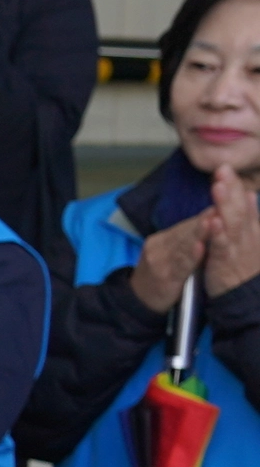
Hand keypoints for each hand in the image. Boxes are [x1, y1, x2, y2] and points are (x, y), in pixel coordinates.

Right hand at [133, 209, 213, 314]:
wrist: (136, 303)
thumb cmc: (158, 279)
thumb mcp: (167, 256)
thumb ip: (183, 243)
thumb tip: (207, 225)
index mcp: (160, 240)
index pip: (183, 226)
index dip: (202, 216)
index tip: (220, 204)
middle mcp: (157, 247)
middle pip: (183, 232)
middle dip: (202, 220)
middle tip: (219, 207)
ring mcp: (158, 262)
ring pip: (182, 246)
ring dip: (198, 234)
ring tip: (211, 222)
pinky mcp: (163, 278)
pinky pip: (179, 265)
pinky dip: (191, 256)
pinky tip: (200, 248)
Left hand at [208, 168, 259, 301]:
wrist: (246, 300)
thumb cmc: (243, 267)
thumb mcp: (250, 240)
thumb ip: (250, 217)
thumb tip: (250, 195)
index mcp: (252, 230)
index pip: (244, 204)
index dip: (236, 186)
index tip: (225, 167)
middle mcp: (248, 237)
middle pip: (241, 209)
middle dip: (231, 189)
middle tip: (223, 169)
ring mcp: (239, 250)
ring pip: (233, 224)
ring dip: (225, 204)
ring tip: (218, 186)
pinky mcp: (227, 264)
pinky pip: (223, 247)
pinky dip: (219, 234)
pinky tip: (213, 220)